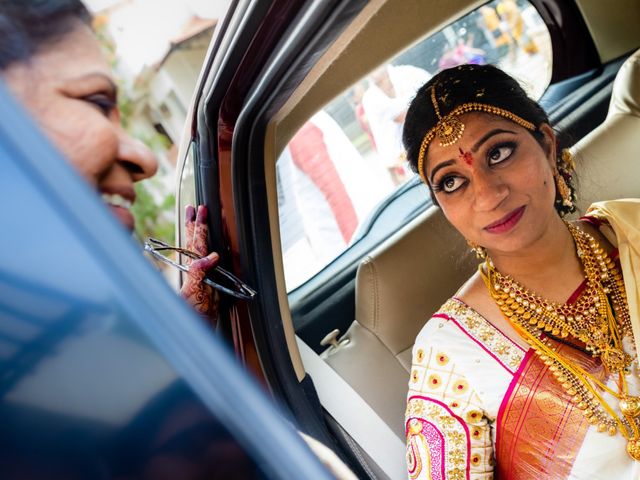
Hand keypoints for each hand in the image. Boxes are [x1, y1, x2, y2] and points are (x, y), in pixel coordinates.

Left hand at [180, 205, 219, 321]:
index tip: (200, 210)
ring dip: (198, 236)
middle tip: (194, 208)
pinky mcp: (209, 294)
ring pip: (199, 254)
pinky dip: (209, 257)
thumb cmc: (191, 321)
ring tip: (196, 220)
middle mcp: (198, 275)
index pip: (196, 243)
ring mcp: (203, 283)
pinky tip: (211, 253)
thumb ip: (198, 274)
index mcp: (194, 272)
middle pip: (195, 245)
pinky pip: (207, 270)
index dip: (199, 226)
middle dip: (195, 226)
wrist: (194, 341)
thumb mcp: (193, 295)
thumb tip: (213, 255)